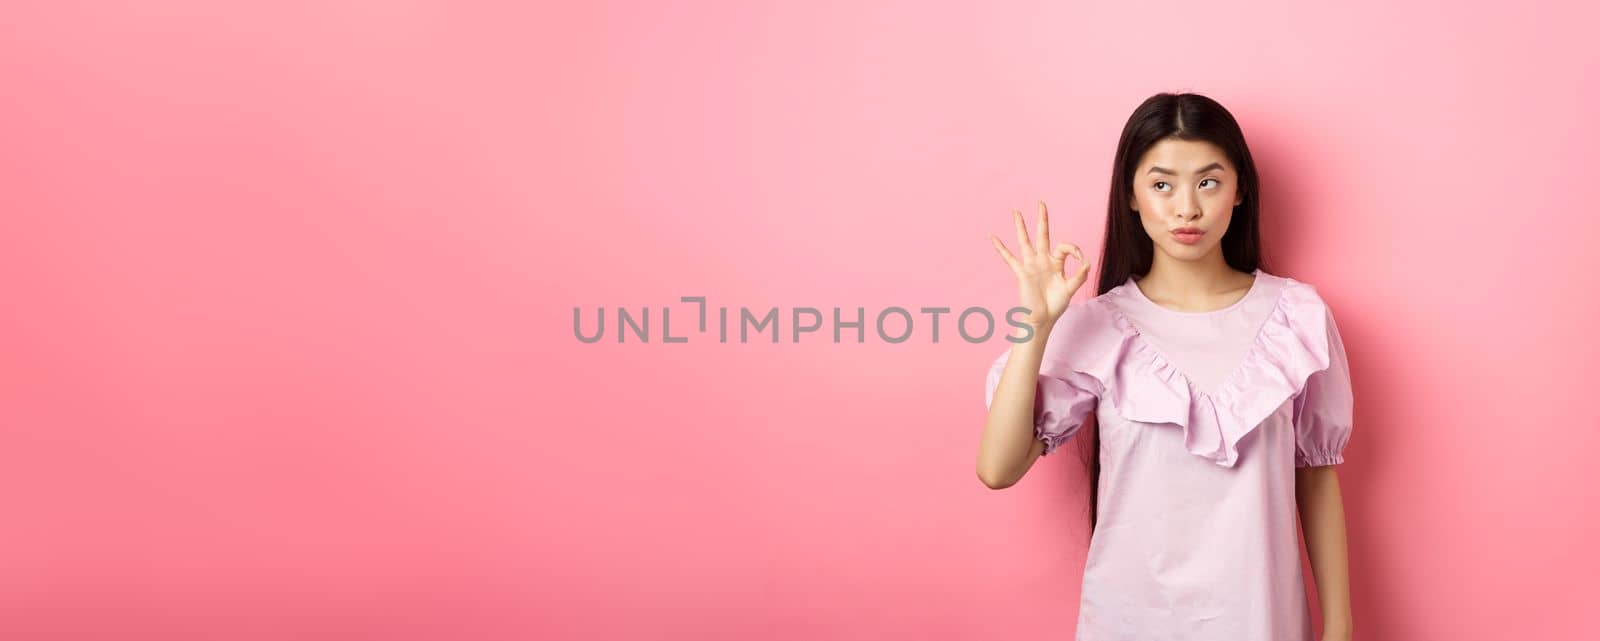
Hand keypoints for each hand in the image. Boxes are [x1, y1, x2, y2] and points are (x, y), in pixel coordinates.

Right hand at [989, 201, 1090, 329]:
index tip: (1082, 260)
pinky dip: (1000, 247)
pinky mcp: (1020, 271)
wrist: (1041, 318)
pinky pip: (1008, 257)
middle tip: (1041, 203)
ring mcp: (1030, 264)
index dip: (1075, 249)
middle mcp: (1042, 260)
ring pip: (1024, 241)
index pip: (1065, 247)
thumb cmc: (1055, 306)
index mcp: (1056, 263)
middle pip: (1042, 234)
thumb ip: (1079, 275)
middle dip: (1042, 219)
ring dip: (1020, 226)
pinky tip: (992, 237)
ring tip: (1016, 212)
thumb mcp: (1071, 289)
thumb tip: (1086, 262)